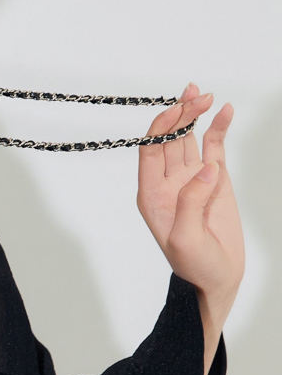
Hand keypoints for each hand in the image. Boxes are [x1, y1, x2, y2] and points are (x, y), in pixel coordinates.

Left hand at [137, 83, 244, 374]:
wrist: (217, 279)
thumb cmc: (194, 266)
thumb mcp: (185, 239)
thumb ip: (191, 203)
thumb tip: (206, 170)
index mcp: (152, 195)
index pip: (150, 152)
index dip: (160, 128)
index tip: (176, 111)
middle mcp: (168, 183)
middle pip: (169, 139)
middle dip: (179, 114)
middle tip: (196, 95)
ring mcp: (192, 179)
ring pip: (189, 138)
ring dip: (195, 115)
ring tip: (206, 95)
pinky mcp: (215, 181)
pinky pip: (215, 148)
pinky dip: (219, 129)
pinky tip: (224, 111)